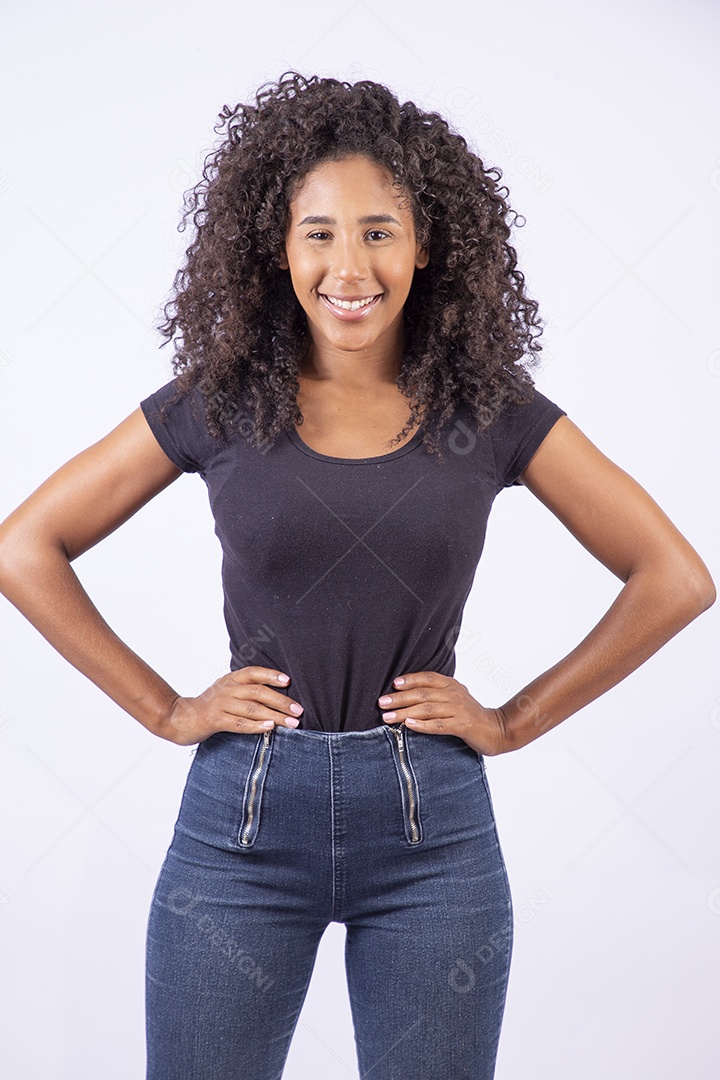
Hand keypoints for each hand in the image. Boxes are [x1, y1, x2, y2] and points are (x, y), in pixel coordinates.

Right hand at [158, 666, 303, 745]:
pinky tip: (269, 728)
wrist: (180, 718)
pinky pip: (239, 723)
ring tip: (291, 723)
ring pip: (252, 709)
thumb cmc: (210, 706)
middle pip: (258, 692)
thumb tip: (278, 695)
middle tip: (298, 710)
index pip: (253, 672)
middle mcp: (227, 689)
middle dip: (281, 701)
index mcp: (231, 679)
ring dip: (275, 716)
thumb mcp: (227, 691)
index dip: (271, 675)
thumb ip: (246, 690)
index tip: (288, 680)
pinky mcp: (215, 721)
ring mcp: (220, 704)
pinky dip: (256, 726)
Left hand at [378, 670, 512, 755]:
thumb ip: (436, 694)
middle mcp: (454, 694)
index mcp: (451, 685)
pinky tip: (409, 725)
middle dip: (400, 698)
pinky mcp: (462, 725)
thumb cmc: (470, 715)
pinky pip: (439, 725)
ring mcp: (458, 710)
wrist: (497, 729)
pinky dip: (422, 725)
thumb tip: (406, 695)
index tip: (393, 684)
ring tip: (388, 717)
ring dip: (405, 712)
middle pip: (423, 694)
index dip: (410, 680)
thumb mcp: (454, 699)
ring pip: (427, 709)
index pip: (427, 678)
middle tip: (382, 702)